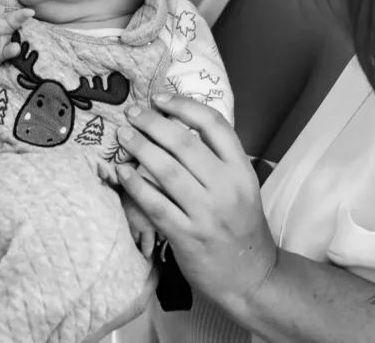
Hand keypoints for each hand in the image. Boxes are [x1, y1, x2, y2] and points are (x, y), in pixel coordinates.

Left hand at [114, 94, 278, 308]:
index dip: (183, 105)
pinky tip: (122, 172)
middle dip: (152, 123)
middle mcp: (226, 188)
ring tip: (123, 135)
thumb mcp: (242, 186)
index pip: (214, 124)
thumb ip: (216, 158)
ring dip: (140, 148)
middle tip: (131, 113)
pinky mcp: (187, 236)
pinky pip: (156, 204)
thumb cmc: (240, 225)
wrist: (252, 277)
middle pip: (184, 143)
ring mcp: (207, 213)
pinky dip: (136, 185)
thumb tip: (175, 124)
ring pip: (167, 171)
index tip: (159, 98)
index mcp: (241, 170)